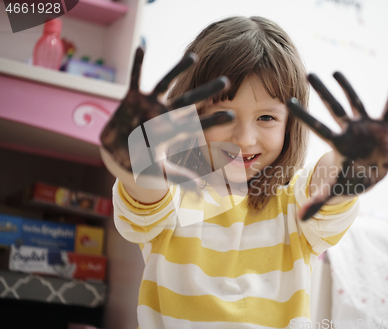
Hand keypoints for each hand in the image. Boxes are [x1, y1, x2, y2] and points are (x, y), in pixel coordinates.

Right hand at [100, 48, 233, 189]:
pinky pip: (135, 77)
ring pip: (166, 83)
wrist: (119, 156)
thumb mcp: (162, 172)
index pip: (198, 124)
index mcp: (175, 130)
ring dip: (178, 70)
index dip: (214, 120)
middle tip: (227, 81)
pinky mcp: (131, 98)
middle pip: (190, 100)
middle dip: (207, 92)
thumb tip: (203, 188)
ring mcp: (149, 104)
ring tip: (193, 56)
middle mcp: (165, 114)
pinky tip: (142, 46)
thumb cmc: (143, 163)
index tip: (232, 115)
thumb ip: (182, 177)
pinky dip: (138, 63)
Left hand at [287, 72, 387, 219]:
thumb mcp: (334, 190)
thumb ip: (317, 203)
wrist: (368, 174)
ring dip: (348, 87)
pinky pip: (387, 110)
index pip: (317, 127)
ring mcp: (364, 127)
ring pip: (355, 102)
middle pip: (333, 108)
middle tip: (309, 74)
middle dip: (322, 91)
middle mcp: (348, 131)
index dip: (304, 116)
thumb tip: (301, 220)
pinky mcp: (381, 127)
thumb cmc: (348, 180)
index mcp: (337, 144)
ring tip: (336, 70)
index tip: (288, 101)